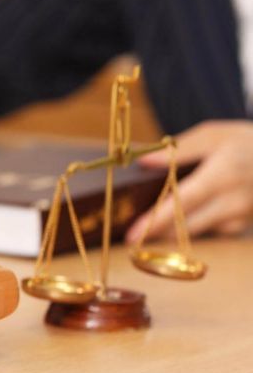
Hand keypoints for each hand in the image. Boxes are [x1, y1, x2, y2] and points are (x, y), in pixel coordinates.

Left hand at [126, 120, 252, 241]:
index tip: (133, 235)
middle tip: (132, 236)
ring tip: (152, 224)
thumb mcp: (214, 135)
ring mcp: (242, 217)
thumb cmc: (247, 142)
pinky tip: (188, 214)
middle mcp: (234, 201)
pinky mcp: (245, 225)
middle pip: (188, 226)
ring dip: (175, 230)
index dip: (156, 220)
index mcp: (222, 175)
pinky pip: (212, 230)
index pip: (183, 202)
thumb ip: (178, 150)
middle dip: (158, 232)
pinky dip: (196, 224)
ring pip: (199, 230)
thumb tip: (144, 162)